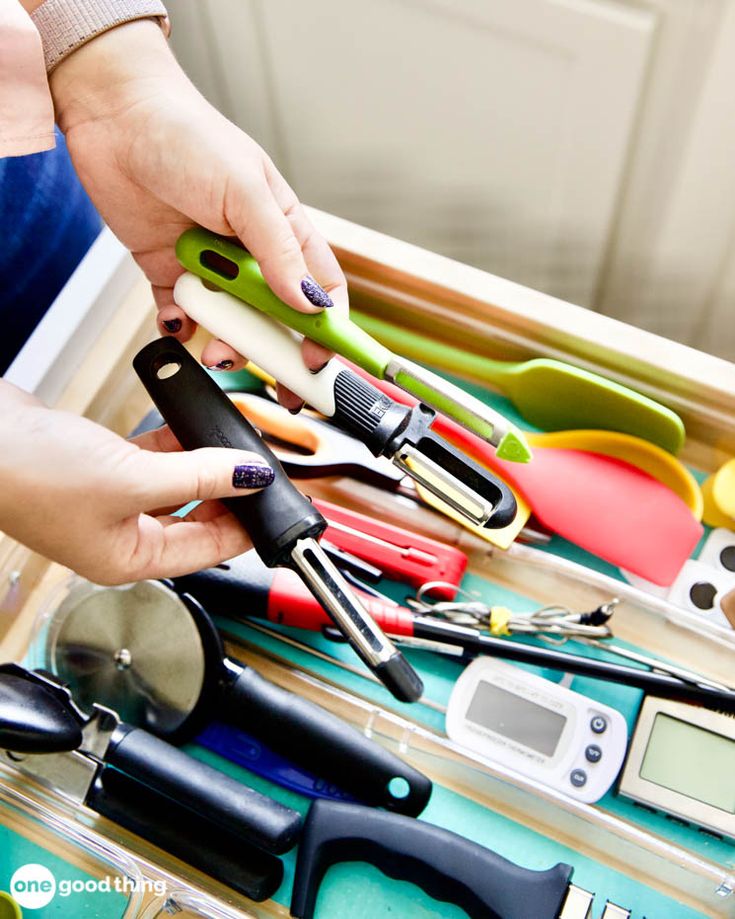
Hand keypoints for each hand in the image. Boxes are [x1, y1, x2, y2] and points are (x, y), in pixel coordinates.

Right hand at [0, 382, 273, 583]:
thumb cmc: (30, 476)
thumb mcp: (134, 478)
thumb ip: (199, 476)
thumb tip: (251, 475)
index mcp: (129, 560)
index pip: (208, 551)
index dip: (246, 526)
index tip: (274, 504)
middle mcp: (121, 536)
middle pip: (195, 519)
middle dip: (228, 493)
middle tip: (258, 469)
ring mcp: (109, 502)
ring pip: (174, 487)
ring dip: (203, 465)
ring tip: (233, 446)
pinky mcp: (98, 468)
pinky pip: (151, 462)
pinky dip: (172, 446)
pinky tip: (189, 427)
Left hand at [50, 20, 346, 409]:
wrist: (114, 116)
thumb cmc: (187, 135)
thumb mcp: (245, 192)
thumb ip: (278, 253)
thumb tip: (309, 304)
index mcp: (284, 230)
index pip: (321, 290)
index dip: (327, 329)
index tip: (323, 361)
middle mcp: (252, 253)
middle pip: (278, 318)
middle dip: (281, 354)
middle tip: (283, 388)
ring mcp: (212, 265)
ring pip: (231, 323)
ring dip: (226, 342)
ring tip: (214, 349)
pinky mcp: (172, 271)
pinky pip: (183, 314)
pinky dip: (182, 325)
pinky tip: (178, 321)